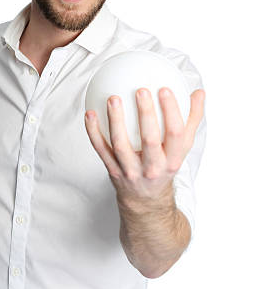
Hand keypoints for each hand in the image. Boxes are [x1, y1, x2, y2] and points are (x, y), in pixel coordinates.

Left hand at [84, 87, 204, 204]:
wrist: (146, 200)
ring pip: (121, 145)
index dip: (171, 112)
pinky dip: (93, 132)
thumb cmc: (165, 164)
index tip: (165, 89)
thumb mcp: (183, 148)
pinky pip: (101, 150)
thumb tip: (199, 92)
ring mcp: (131, 171)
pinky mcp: (113, 171)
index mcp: (173, 159)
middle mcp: (153, 168)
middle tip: (140, 90)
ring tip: (113, 98)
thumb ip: (191, 120)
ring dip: (116, 121)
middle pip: (150, 140)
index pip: (175, 134)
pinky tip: (89, 113)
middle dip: (146, 115)